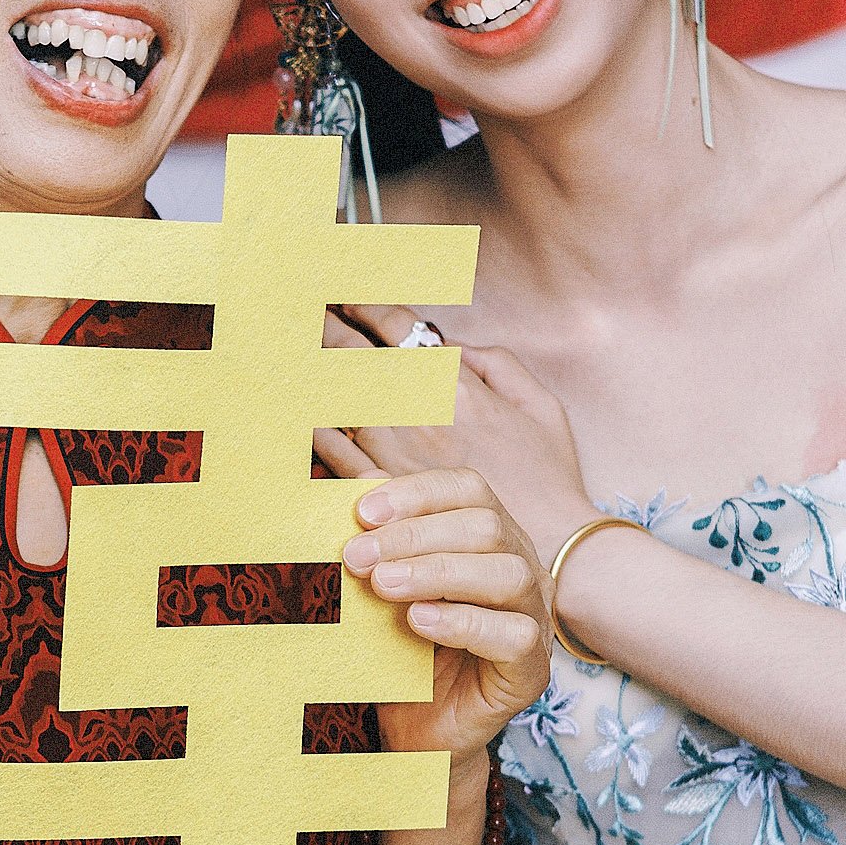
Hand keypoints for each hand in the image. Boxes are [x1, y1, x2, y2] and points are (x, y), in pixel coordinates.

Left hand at [319, 306, 597, 565]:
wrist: (551, 545)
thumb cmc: (549, 478)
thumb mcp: (541, 407)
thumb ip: (498, 367)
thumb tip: (455, 345)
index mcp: (460, 387)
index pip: (403, 331)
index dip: (370, 309)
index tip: (348, 299)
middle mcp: (424, 414)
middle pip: (362, 360)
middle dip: (332, 333)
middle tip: (307, 316)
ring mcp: (402, 454)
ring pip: (345, 403)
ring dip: (318, 377)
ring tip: (294, 356)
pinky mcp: (391, 498)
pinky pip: (343, 461)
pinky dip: (320, 440)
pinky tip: (303, 424)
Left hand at [341, 461, 554, 759]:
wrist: (412, 731)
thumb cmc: (398, 651)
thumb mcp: (379, 588)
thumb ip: (378, 539)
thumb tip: (362, 485)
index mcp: (490, 537)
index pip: (468, 489)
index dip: (417, 493)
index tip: (362, 513)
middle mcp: (521, 569)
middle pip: (486, 526)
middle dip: (414, 536)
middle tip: (357, 557)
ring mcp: (535, 618)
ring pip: (507, 574)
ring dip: (437, 572)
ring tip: (382, 585)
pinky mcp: (533, 668)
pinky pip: (513, 634)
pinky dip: (463, 622)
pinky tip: (418, 622)